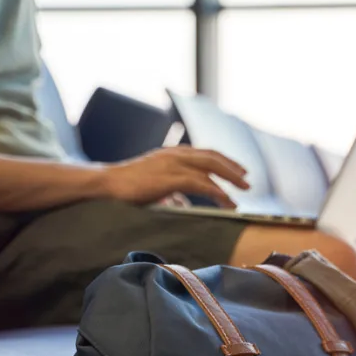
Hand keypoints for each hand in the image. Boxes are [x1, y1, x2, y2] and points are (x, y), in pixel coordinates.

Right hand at [101, 147, 249, 208]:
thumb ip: (172, 192)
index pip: (206, 153)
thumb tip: (183, 202)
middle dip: (233, 169)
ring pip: (211, 168)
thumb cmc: (128, 187)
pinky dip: (217, 192)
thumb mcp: (155, 186)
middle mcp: (176, 154)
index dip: (225, 162)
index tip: (239, 171)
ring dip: (230, 180)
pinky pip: (201, 183)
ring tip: (242, 192)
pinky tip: (227, 201)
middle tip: (248, 181)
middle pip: (213, 157)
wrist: (107, 184)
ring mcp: (173, 164)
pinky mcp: (170, 177)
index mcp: (173, 154)